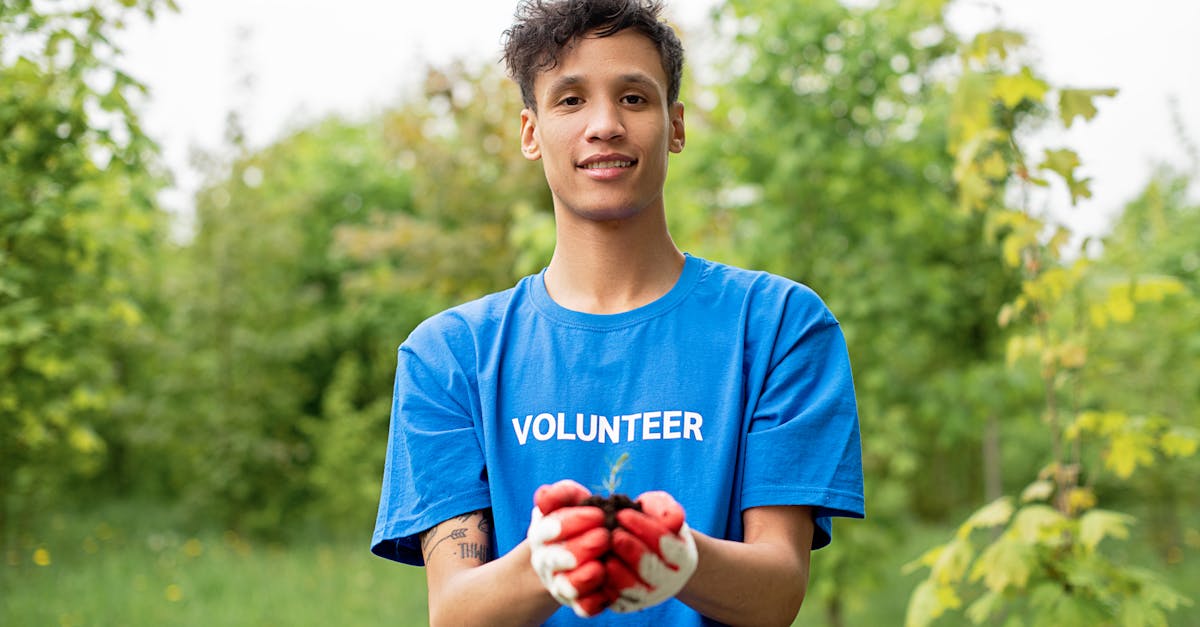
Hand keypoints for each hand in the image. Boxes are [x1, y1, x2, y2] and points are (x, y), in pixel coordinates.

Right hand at [527, 480, 611, 616]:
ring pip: (566, 586)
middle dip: (580, 548)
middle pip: (556, 559)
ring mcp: (560, 583)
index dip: (573, 522)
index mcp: (543, 534)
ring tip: (601, 568)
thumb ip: (560, 494)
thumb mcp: (570, 501)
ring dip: (583, 578)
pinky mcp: (578, 602)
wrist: (579, 548)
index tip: (599, 515)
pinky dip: (593, 602)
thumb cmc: (578, 518)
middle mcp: (547, 561)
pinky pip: (583, 608)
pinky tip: (608, 591)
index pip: (549, 529)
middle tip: (604, 537)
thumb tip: (543, 496)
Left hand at [606, 490, 698, 612]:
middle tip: (613, 535)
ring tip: (605, 554)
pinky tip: (595, 567)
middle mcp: (669, 580)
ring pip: (633, 589)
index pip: (665, 544)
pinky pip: (615, 600)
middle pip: (651, 570)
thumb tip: (671, 520)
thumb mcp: (661, 509)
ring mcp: (649, 596)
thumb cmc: (651, 522)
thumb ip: (666, 509)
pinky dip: (605, 585)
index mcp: (681, 556)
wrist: (644, 549)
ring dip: (617, 572)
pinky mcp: (628, 604)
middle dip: (631, 551)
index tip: (623, 514)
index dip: (644, 528)